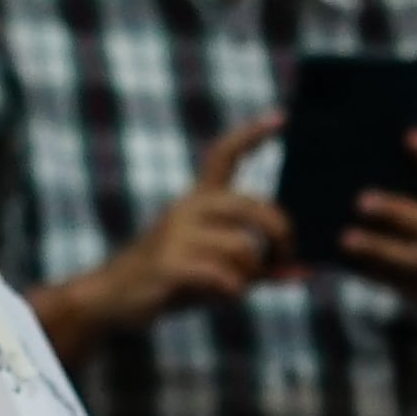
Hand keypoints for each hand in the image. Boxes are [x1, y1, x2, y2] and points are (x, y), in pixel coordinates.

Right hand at [28, 114, 289, 353]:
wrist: (113, 297)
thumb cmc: (174, 280)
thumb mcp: (218, 268)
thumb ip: (260, 266)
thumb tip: (303, 272)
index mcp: (198, 199)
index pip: (224, 153)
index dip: (253, 134)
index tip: (282, 118)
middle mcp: (187, 206)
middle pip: (255, 206)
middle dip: (281, 234)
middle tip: (286, 257)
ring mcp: (176, 233)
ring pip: (244, 248)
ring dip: (250, 275)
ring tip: (236, 286)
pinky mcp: (169, 263)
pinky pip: (224, 276)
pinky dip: (234, 291)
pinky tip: (224, 295)